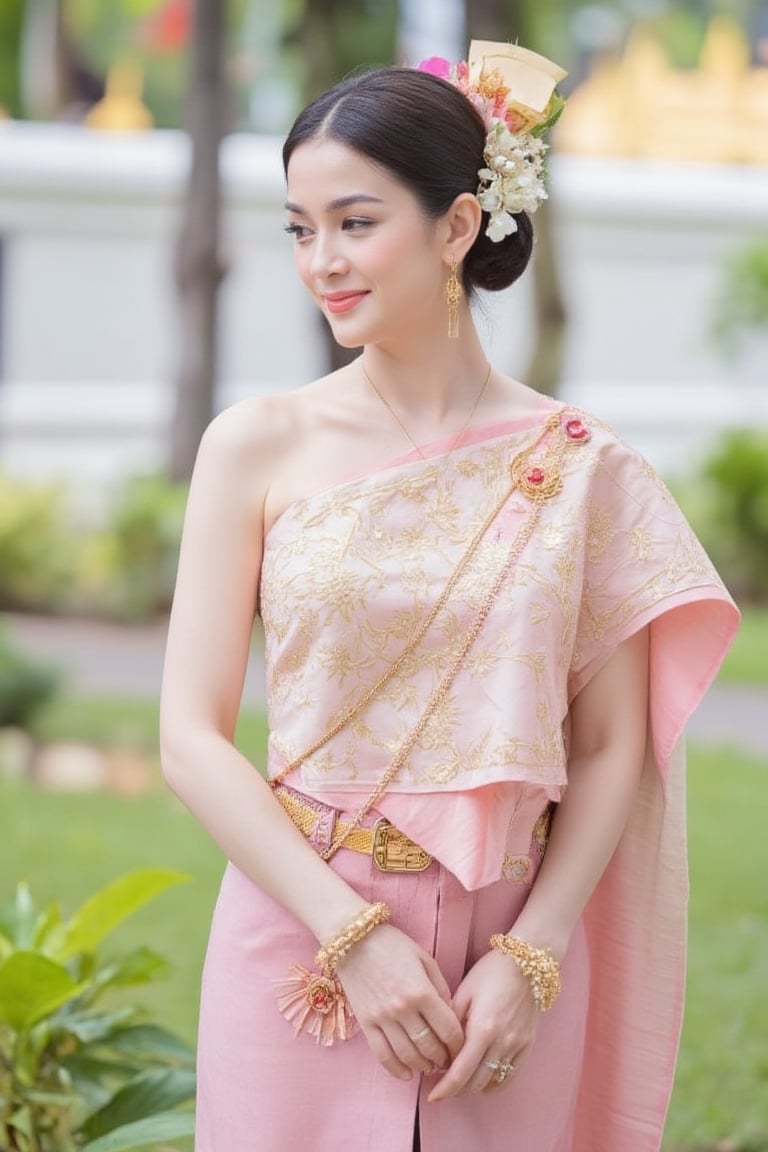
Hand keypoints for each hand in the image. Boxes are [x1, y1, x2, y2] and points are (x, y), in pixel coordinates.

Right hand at [336, 924, 463, 1080]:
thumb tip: (450, 1014)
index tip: (462, 1048)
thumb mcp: (424, 958)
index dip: (459, 1044)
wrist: (352, 939)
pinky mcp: (365, 1023)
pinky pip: (382, 1055)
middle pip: (430, 1048)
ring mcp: (382, 1018)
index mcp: (422, 991)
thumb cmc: (392, 944)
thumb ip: (440, 986)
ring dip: (423, 1066)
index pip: (449, 1030)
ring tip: (431, 1066)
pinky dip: (396, 1070)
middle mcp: (403, 1009)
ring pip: (408, 1056)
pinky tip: (407, 1074)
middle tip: (448, 1060)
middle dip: (444, 1059)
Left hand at [426, 949, 537, 1101]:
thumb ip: (451, 1022)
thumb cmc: (491, 972)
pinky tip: (483, 1078)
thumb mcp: (464, 991)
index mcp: (482, 1029)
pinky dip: (494, 1084)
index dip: (444, 1089)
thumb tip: (441, 1049)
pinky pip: (510, 1077)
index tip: (432, 1096)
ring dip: (473, 1086)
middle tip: (442, 1081)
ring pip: (491, 1082)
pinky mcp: (528, 1045)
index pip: (460, 1073)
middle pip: (474, 1082)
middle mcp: (501, 1042)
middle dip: (455, 1088)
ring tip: (460, 1078)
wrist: (527, 962)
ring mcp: (517, 1045)